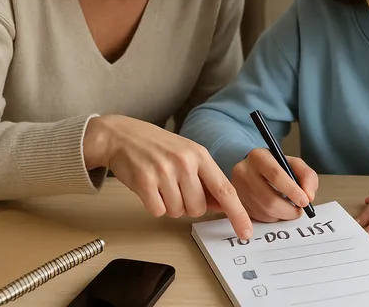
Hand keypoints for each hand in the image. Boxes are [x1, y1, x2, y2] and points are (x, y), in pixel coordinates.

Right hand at [83, 114, 251, 239]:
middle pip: (198, 208)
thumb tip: (222, 206)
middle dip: (187, 205)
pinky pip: (157, 211)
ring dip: (169, 204)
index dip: (238, 214)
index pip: (225, 190)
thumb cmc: (157, 147)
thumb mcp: (188, 154)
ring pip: (177, 212)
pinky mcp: (144, 182)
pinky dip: (153, 205)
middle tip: (174, 186)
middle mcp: (185, 162)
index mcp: (200, 155)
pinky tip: (149, 187)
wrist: (122, 135)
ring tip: (160, 184)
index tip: (246, 232)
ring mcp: (164, 172)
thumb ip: (205, 179)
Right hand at [231, 148, 318, 222]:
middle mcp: (244, 171)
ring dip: (282, 215)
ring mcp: (238, 189)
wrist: (252, 168)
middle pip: (269, 198)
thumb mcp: (293, 163)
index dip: (292, 191)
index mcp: (258, 156)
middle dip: (289, 209)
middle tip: (300, 211)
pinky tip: (276, 209)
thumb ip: (307, 176)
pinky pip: (258, 217)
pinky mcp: (237, 203)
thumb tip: (309, 196)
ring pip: (264, 211)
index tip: (305, 201)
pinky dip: (272, 217)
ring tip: (289, 209)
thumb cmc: (275, 166)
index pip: (276, 175)